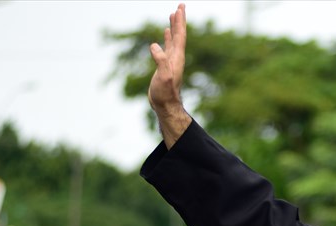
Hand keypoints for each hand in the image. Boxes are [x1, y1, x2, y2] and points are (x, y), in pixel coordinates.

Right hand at [148, 3, 192, 146]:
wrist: (165, 105)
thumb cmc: (165, 94)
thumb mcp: (163, 77)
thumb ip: (161, 62)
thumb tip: (155, 46)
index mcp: (177, 58)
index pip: (180, 35)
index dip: (180, 21)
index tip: (180, 8)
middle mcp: (176, 57)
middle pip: (179, 34)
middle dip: (179, 20)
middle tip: (180, 5)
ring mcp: (171, 60)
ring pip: (173, 39)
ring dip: (173, 26)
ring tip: (173, 15)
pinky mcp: (165, 65)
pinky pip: (167, 47)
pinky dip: (167, 37)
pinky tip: (165, 33)